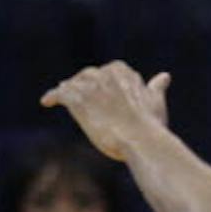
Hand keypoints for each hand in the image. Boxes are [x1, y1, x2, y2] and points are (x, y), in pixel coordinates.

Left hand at [41, 62, 171, 160]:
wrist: (140, 139)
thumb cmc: (150, 124)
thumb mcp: (155, 102)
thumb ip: (155, 87)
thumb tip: (164, 76)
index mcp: (123, 72)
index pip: (108, 72)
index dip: (102, 83)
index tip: (102, 93)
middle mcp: (105, 74)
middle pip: (88, 76)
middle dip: (83, 85)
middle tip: (80, 97)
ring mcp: (90, 86)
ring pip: (73, 84)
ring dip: (68, 90)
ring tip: (62, 97)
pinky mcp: (77, 99)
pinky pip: (60, 94)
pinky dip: (52, 96)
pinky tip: (46, 102)